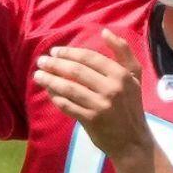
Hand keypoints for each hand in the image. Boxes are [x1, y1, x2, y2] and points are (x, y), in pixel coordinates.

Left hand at [34, 29, 153, 159]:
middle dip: (55, 64)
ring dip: (50, 80)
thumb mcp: (134, 76)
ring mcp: (101, 105)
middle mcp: (111, 88)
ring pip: (69, 88)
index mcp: (121, 74)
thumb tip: (105, 31)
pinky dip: (56, 98)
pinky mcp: (92, 120)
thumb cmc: (131, 105)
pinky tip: (48, 92)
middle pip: (76, 71)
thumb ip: (123, 52)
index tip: (55, 51)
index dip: (70, 53)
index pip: (90, 58)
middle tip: (41, 61)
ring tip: (38, 75)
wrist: (133, 140)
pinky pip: (68, 105)